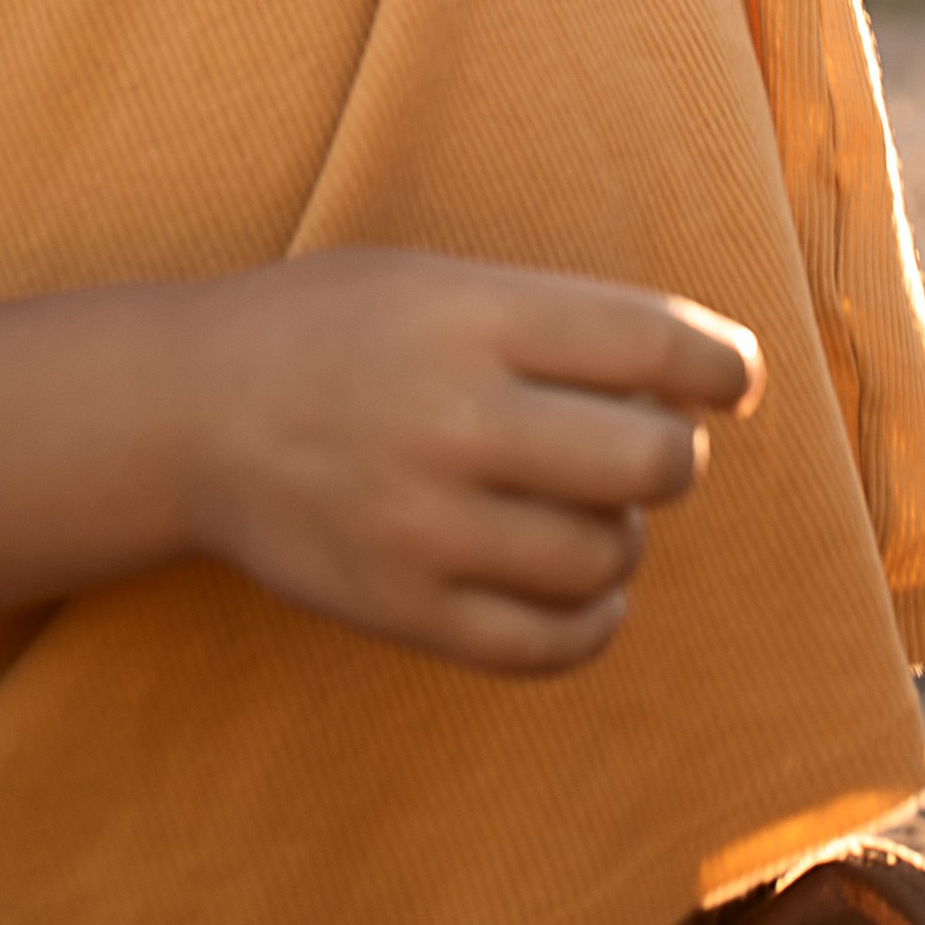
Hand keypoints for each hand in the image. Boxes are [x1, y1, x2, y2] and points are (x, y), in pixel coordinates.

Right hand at [184, 248, 761, 676]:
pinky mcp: (404, 610)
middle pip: (650, 458)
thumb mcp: (434, 281)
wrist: (189, 413)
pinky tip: (581, 588)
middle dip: (676, 453)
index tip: (735, 378)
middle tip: (649, 445)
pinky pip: (550, 642)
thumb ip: (554, 320)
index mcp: (467, 317)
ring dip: (625, 534)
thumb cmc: (332, 330)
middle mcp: (453, 419)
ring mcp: (427, 525)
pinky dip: (592, 620)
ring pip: (609, 554)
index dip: (720, 362)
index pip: (649, 340)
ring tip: (589, 510)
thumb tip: (698, 378)